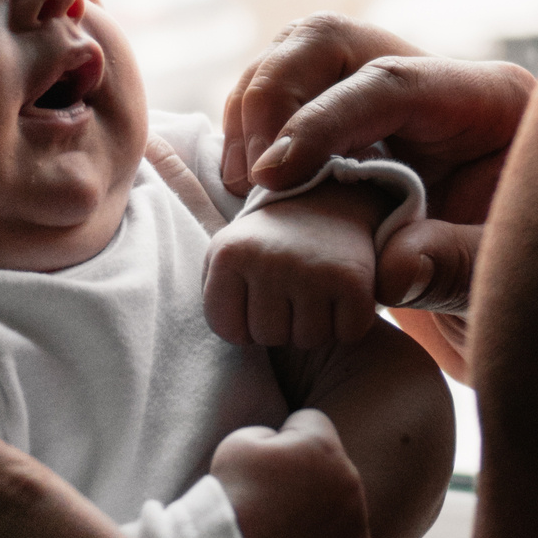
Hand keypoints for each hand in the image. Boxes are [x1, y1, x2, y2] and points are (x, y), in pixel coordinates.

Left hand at [203, 187, 379, 348]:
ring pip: (307, 340)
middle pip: (267, 337)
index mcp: (229, 253)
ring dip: (313, 324)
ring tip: (314, 289)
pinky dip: (348, 322)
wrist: (331, 197)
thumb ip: (209, 289)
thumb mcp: (226, 250)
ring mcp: (311, 270)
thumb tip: (185, 330)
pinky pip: (347, 333)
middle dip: (280, 323)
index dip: (245, 324)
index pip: (228, 330)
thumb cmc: (270, 240)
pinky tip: (341, 292)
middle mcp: (267, 259)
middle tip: (290, 289)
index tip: (257, 298)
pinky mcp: (352, 279)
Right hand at [210, 408, 369, 537]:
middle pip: (331, 464)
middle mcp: (349, 483)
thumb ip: (270, 433)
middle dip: (308, 473)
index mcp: (322, 448)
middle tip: (274, 498)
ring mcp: (356, 525)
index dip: (286, 434)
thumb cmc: (231, 501)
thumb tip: (282, 443)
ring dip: (320, 509)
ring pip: (341, 504)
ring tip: (283, 528)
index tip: (268, 458)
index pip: (312, 421)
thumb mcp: (238, 443)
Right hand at [221, 15, 535, 311]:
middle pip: (332, 40)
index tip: (275, 176)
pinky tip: (249, 194)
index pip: (390, 80)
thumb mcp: (507, 281)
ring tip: (246, 188)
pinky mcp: (351, 133)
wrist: (526, 304)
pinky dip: (252, 137)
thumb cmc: (532, 285)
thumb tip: (389, 268)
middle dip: (275, 92)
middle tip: (254, 174)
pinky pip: (285, 104)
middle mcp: (432, 85)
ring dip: (253, 112)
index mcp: (487, 101)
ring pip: (298, 60)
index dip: (323, 120)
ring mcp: (387, 104)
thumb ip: (456, 267)